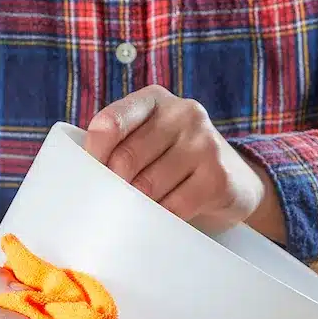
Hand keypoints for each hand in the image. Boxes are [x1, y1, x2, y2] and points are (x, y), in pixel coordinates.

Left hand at [85, 85, 281, 236]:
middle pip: (126, 159)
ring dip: (139, 205)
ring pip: (148, 186)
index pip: (110, 123)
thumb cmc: (175, 164)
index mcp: (154, 100)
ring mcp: (205, 142)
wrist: (236, 180)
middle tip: (116, 203)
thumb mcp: (148, 142)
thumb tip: (82, 180)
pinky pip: (174, 206)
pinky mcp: (218, 176)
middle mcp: (183, 113)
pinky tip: (165, 216)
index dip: (94, 155)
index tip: (91, 177)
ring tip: (143, 208)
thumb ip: (119, 147)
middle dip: (115, 187)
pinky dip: (162, 218)